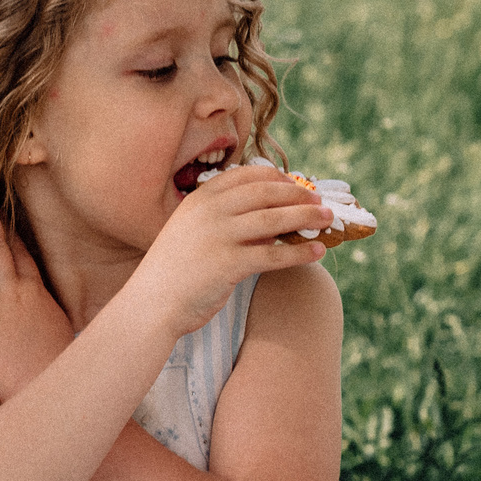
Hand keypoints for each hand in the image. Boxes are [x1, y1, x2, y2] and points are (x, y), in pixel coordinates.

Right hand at [127, 166, 334, 339]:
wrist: (151, 303)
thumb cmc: (176, 270)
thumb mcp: (193, 231)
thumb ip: (225, 219)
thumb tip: (271, 216)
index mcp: (201, 199)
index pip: (246, 176)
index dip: (277, 178)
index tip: (296, 185)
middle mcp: (210, 212)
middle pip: (266, 193)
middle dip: (299, 195)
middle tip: (320, 201)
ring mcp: (218, 236)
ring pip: (274, 219)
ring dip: (307, 217)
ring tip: (329, 219)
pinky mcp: (228, 264)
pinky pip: (273, 254)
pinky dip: (300, 252)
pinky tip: (317, 251)